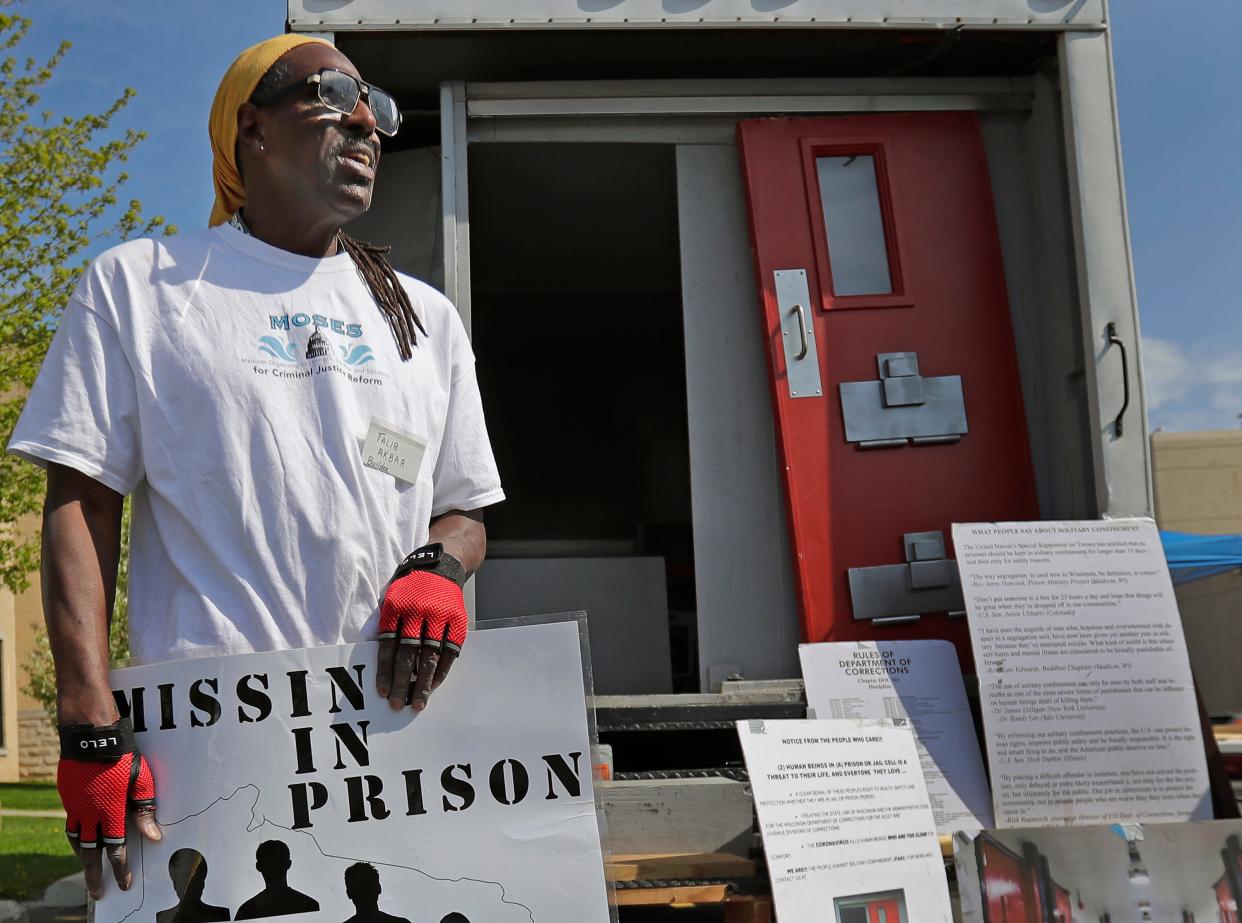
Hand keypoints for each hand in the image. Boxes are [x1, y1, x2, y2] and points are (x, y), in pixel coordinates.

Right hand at [57, 721, 161, 899]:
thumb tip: (154, 837)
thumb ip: (145, 810)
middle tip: (97, 891)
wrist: (92, 736)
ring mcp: (75, 806)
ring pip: (77, 840)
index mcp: (111, 811)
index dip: (120, 868)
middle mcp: (90, 813)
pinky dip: (76, 837)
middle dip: (94, 874)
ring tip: (88, 868)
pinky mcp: (67, 797)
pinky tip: (80, 839)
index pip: (115, 848)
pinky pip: (70, 824)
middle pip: (91, 852)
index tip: (124, 883)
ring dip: (83, 857)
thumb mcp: (142, 780)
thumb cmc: (123, 755)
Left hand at [376, 546, 467, 711]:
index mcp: (397, 606)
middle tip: (397, 704)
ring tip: (418, 702)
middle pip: (408, 654)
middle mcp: (418, 611)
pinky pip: (450, 650)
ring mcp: (440, 615)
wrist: (443, 563)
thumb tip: (383, 662)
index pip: (388, 645)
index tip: (383, 691)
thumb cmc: (411, 585)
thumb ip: (388, 624)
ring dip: (423, 682)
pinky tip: (434, 684)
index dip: (385, 671)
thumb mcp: (392, 597)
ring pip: (430, 655)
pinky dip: (442, 669)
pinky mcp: (457, 619)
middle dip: (402, 682)